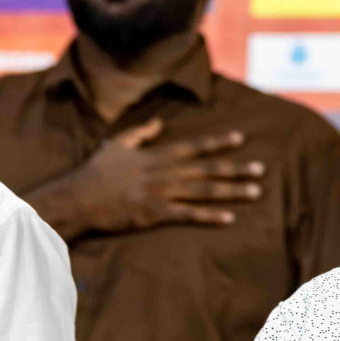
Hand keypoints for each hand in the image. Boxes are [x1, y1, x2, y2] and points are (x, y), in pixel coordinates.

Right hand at [66, 118, 265, 233]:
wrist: (78, 198)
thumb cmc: (95, 173)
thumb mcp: (116, 145)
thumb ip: (141, 133)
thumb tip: (160, 123)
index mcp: (157, 156)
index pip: (194, 146)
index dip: (218, 142)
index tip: (240, 138)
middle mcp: (164, 172)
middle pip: (207, 169)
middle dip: (236, 169)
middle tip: (261, 170)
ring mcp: (161, 193)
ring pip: (204, 191)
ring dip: (231, 191)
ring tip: (255, 192)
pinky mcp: (155, 214)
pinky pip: (188, 215)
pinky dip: (210, 216)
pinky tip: (229, 218)